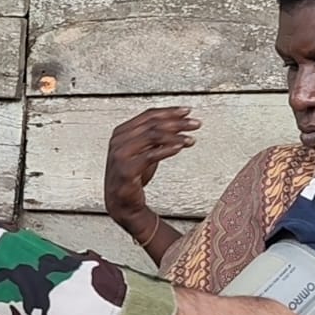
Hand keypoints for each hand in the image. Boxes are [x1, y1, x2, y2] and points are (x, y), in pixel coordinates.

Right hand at [103, 107, 199, 236]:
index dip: (170, 112)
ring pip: (153, 136)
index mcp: (121, 132)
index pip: (148, 115)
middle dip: (177, 122)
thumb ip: (155, 137)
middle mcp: (118, 140)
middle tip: (195, 124)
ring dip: (176, 136)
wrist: (122, 203)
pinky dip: (167, 149)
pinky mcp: (126, 169)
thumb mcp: (145, 151)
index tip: (187, 111)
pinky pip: (151, 155)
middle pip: (152, 124)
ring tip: (191, 139)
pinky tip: (180, 147)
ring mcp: (120, 154)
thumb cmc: (133, 177)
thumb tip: (178, 122)